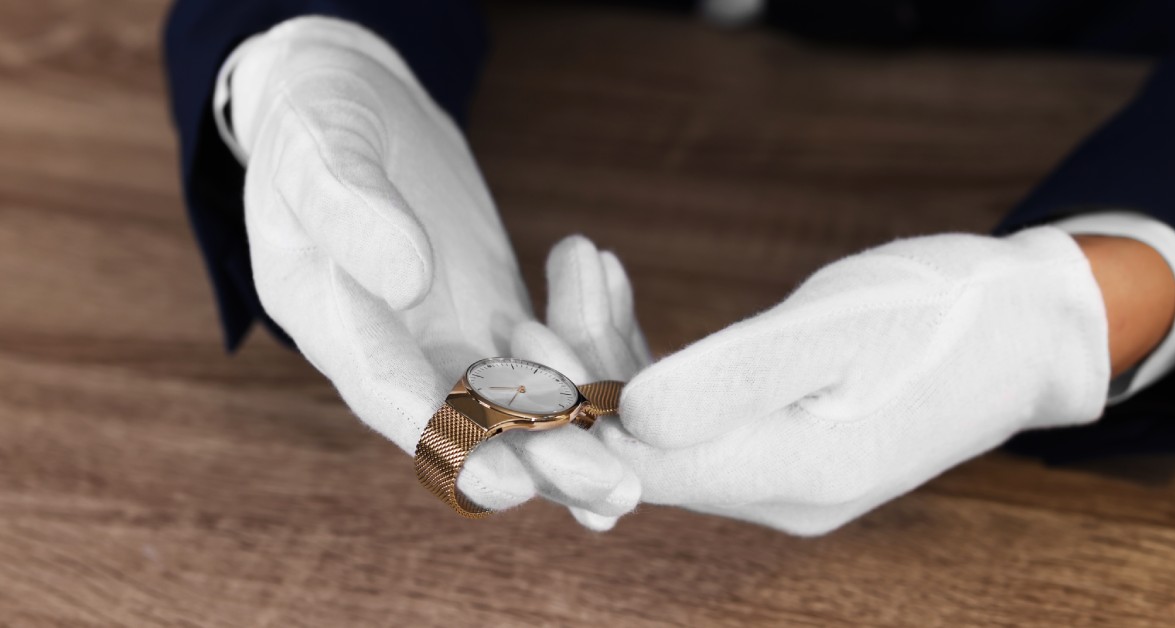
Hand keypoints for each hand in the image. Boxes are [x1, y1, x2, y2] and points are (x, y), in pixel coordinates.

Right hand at [226, 17, 636, 525]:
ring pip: (522, 407)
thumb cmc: (314, 117)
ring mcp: (452, 338)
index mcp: (337, 324)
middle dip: (543, 463)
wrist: (349, 102)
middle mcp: (397, 352)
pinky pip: (550, 356)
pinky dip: (591, 357)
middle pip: (471, 430)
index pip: (392, 401)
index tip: (508, 483)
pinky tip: (621, 343)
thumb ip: (349, 209)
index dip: (450, 446)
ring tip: (638, 452)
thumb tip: (404, 278)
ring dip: (580, 427)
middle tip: (616, 491)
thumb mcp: (318, 148)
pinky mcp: (497, 315)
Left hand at [596, 227, 1112, 534]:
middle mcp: (772, 492)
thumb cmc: (943, 313)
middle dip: (579, 363)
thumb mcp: (840, 328)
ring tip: (584, 258)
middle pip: (636, 447)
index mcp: (787, 476)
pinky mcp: (779, 440)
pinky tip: (621, 288)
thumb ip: (734, 378)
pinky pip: (691, 409)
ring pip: (658, 424)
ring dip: (610, 346)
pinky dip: (651, 353)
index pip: (633, 468)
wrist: (1024, 327)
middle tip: (555, 275)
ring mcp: (775, 472)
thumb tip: (630, 417)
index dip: (565, 408)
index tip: (523, 330)